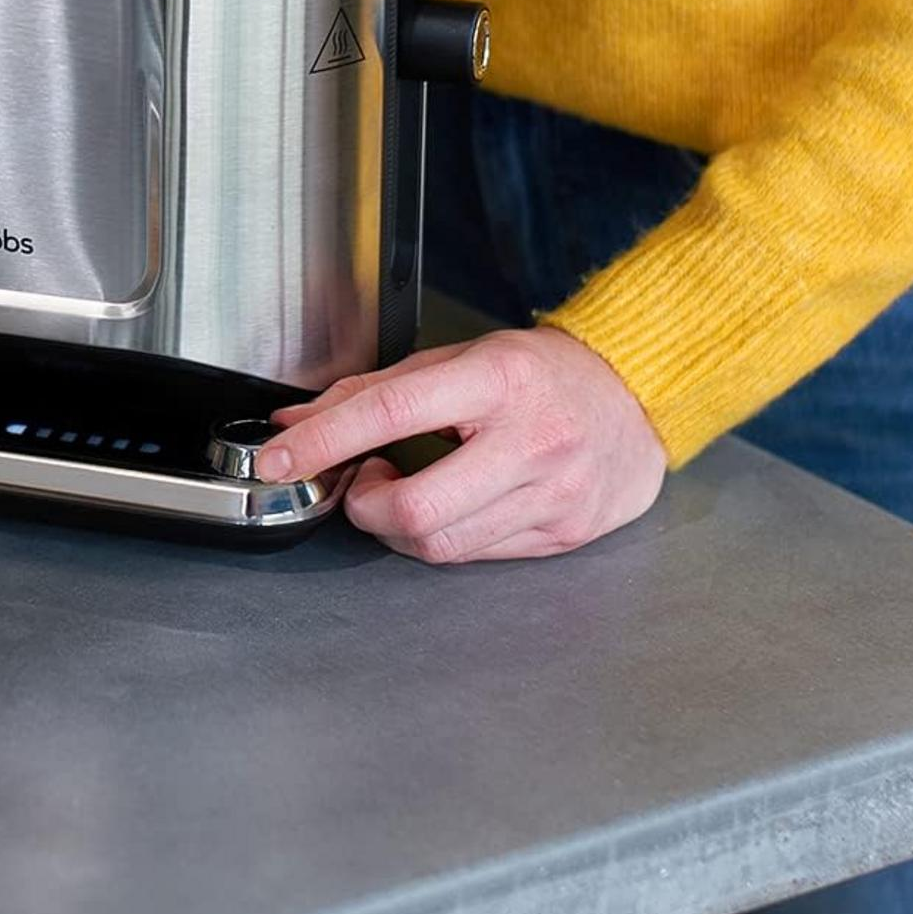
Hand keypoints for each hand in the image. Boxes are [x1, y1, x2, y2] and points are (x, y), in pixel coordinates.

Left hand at [259, 328, 666, 562]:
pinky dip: (440, 537)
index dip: (321, 441)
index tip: (278, 458)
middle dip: (362, 505)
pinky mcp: (562, 534)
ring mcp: (552, 495)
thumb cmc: (539, 373)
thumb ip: (373, 390)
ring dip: (396, 527)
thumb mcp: (456, 357)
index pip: (389, 413)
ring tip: (401, 490)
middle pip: (415, 507)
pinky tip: (444, 505)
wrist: (634, 399)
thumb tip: (295, 421)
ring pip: (440, 545)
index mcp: (497, 380)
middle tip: (359, 481)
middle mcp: (531, 441)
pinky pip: (475, 556)